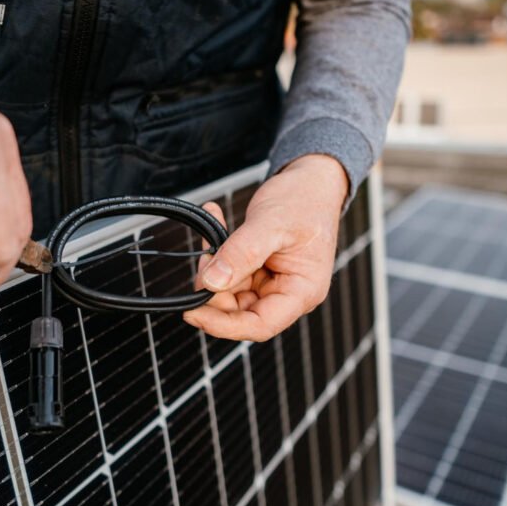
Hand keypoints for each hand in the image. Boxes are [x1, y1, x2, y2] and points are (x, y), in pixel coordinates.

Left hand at [182, 154, 348, 340]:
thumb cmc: (306, 200)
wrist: (313, 179)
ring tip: (212, 233)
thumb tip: (212, 282)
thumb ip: (242, 254)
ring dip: (214, 268)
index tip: (193, 314)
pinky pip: (231, 272)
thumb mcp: (271, 224)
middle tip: (204, 259)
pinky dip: (219, 252)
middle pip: (241, 312)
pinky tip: (215, 222)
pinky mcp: (259, 270)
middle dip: (215, 291)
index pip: (260, 325)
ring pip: (231, 292)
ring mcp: (272, 283)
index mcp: (302, 291)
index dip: (224, 326)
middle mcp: (288, 292)